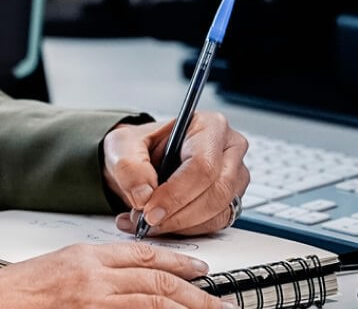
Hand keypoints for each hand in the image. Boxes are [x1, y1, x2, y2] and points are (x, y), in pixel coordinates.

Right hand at [0, 242, 230, 308]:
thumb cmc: (18, 291)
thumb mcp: (60, 266)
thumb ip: (98, 269)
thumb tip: (135, 279)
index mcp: (88, 257)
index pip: (144, 255)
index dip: (178, 261)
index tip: (201, 270)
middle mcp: (95, 278)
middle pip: (157, 281)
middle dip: (194, 293)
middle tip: (220, 303)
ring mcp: (95, 303)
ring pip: (153, 303)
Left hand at [102, 112, 249, 236]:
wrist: (143, 161)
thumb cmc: (141, 146)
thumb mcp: (122, 146)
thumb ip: (129, 167)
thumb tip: (144, 195)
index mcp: (209, 126)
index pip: (203, 165)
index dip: (176, 193)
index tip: (150, 210)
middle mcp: (229, 150)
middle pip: (216, 192)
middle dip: (178, 214)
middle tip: (147, 221)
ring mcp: (234, 177)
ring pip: (217, 212)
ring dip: (180, 225)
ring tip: (147, 223)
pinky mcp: (230, 200)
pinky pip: (215, 224)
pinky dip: (186, 231)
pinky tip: (161, 225)